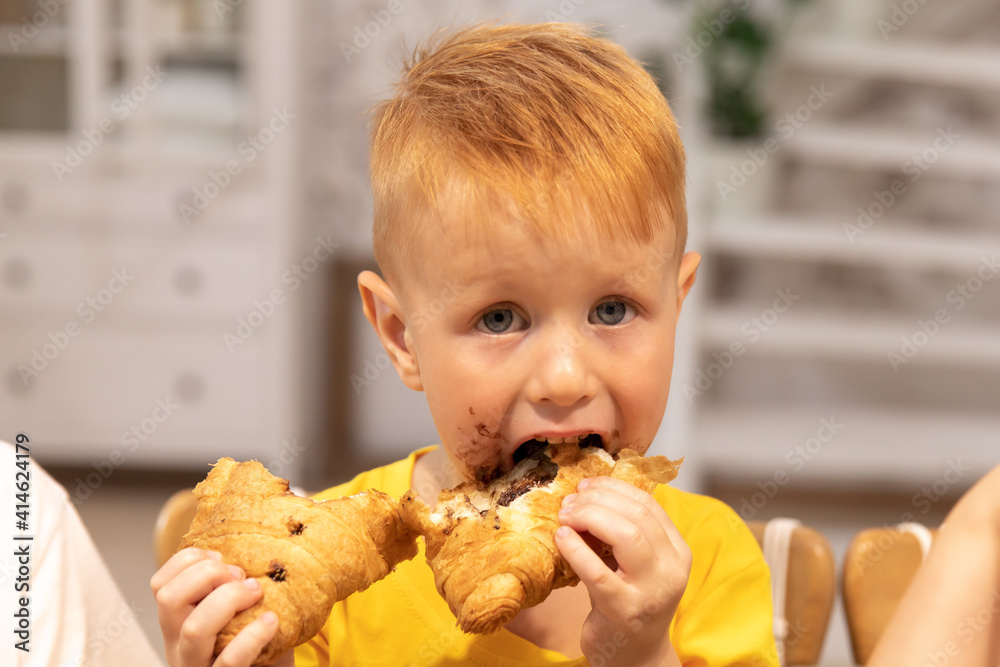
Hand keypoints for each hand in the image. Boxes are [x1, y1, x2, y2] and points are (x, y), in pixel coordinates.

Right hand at [151, 548, 293, 666]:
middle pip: (168, 599)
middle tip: (240, 575)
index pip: (160, 583)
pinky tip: (270, 621)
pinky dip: (252, 636)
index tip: (222, 556)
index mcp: (177, 623)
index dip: (188, 560)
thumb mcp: (237, 613)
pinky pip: (230, 659)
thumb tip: (262, 543)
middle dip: (206, 574)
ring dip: (228, 600)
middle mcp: (179, 645)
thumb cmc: (258, 648)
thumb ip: (237, 585)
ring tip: (256, 592)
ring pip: (193, 629)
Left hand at [556, 477, 689, 666]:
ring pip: (625, 536)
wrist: (635, 656)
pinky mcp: (623, 611)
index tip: (587, 485)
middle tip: (570, 500)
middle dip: (598, 500)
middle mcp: (671, 570)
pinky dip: (576, 549)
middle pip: (637, 516)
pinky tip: (561, 537)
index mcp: (677, 552)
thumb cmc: (631, 602)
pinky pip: (596, 572)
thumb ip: (626, 532)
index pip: (649, 505)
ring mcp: (650, 591)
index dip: (615, 488)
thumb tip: (588, 494)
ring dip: (588, 517)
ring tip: (565, 515)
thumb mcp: (637, 564)